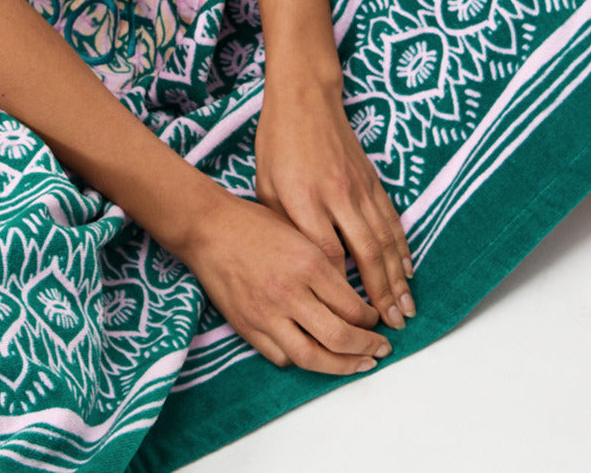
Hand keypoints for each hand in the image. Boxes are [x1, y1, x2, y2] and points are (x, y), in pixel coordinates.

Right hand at [180, 189, 392, 373]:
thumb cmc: (255, 224)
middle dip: (367, 348)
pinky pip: (282, 357)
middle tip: (381, 349)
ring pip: (312, 357)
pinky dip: (302, 360)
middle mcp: (290, 292)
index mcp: (308, 263)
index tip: (376, 319)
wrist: (209, 229)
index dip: (371, 319)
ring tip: (358, 365)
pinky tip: (315, 354)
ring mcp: (266, 314)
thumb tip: (354, 298)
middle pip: (339, 337)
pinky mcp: (247, 327)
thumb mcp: (300, 232)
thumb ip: (326, 265)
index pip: (352, 306)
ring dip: (341, 367)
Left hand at [254, 74, 415, 330]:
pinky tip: (408, 269)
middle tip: (393, 327)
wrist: (305, 98)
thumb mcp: (266, 186)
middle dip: (381, 294)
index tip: (344, 318)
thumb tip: (303, 266)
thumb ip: (285, 226)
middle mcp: (337, 196)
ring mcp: (359, 187)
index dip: (339, 289)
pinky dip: (402, 247)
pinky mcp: (371, 180)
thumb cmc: (277, 144)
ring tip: (406, 309)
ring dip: (398, 278)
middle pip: (366, 253)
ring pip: (385, 240)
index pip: (327, 255)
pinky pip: (391, 220)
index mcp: (304, 200)